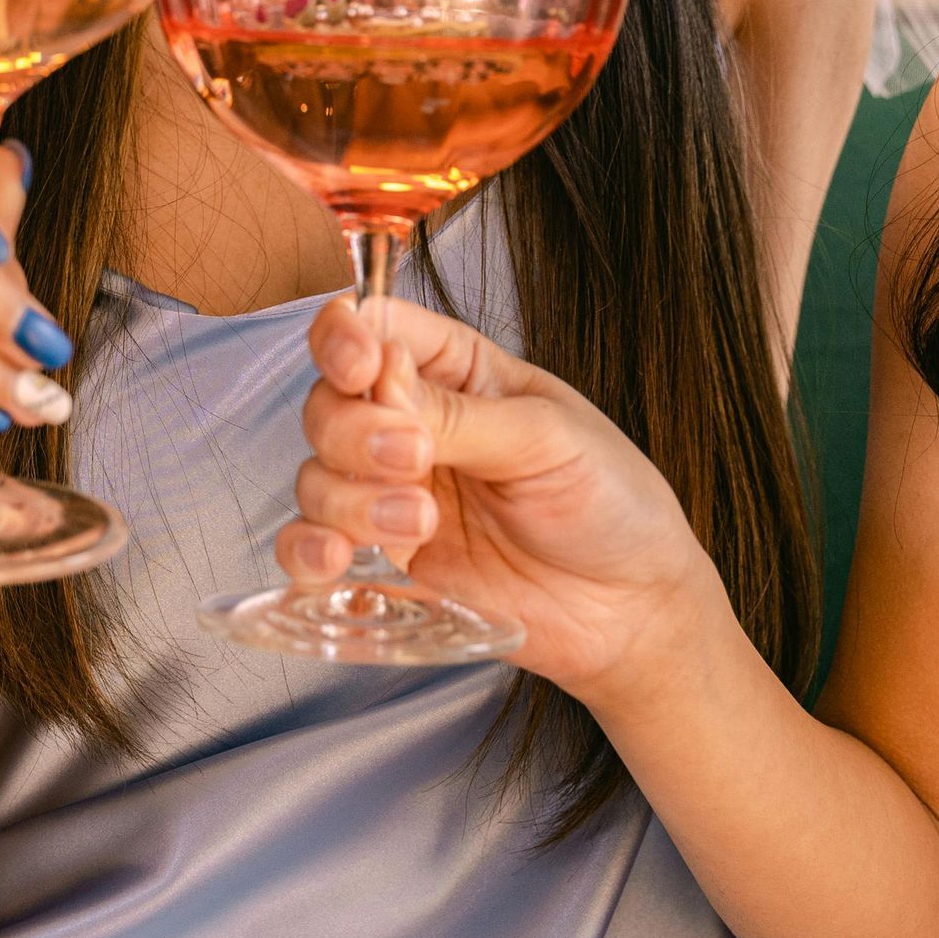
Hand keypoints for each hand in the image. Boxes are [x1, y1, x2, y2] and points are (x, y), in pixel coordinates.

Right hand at [275, 295, 716, 708]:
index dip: (347, 339)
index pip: (372, 327)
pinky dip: (307, 553)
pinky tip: (337, 562)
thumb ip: (458, 414)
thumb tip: (381, 376)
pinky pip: (312, 552)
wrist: (631, 609)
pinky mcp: (385, 563)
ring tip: (421, 523)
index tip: (364, 369)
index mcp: (456, 371)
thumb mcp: (547, 438)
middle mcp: (411, 426)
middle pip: (328, 404)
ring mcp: (391, 496)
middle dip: (355, 432)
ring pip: (317, 478)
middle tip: (416, 459)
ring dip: (350, 500)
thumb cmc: (610, 503)